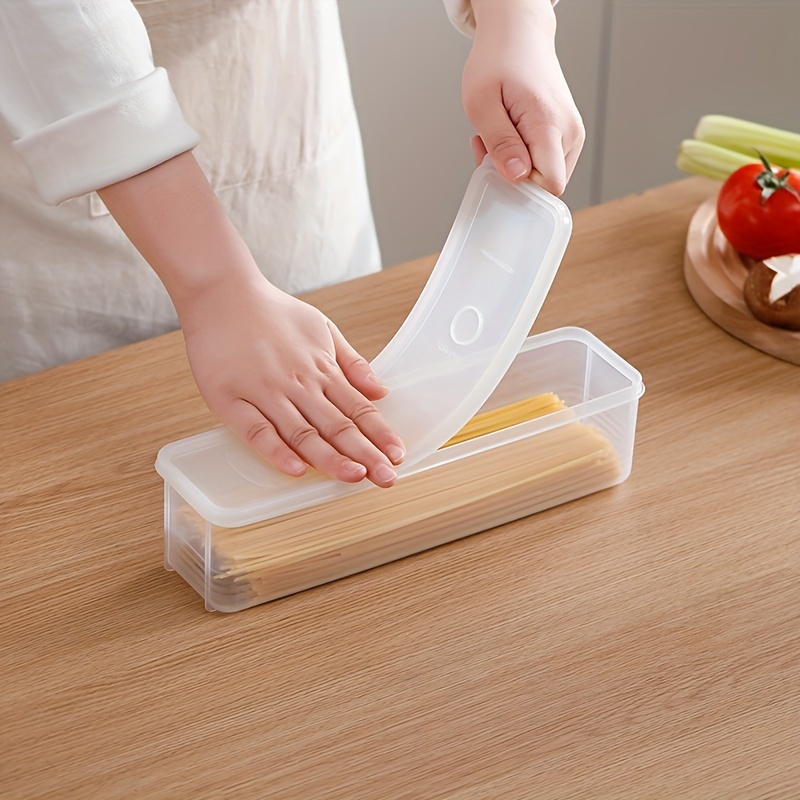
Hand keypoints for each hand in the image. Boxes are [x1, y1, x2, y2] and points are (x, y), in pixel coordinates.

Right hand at [98, 152, 404, 487]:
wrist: (222, 291)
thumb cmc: (271, 312)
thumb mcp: (322, 327)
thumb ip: (351, 363)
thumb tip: (381, 391)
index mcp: (321, 369)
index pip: (357, 408)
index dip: (379, 434)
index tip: (397, 455)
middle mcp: (298, 383)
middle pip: (336, 425)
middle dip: (365, 454)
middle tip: (387, 477)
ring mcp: (265, 392)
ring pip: (302, 432)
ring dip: (330, 457)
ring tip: (354, 476)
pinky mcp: (231, 400)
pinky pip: (257, 431)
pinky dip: (277, 451)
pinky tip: (296, 469)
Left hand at [462, 0, 583, 195]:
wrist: (519, 33)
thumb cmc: (499, 60)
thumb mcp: (482, 104)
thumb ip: (500, 144)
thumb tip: (517, 177)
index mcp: (549, 124)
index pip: (550, 185)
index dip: (521, 189)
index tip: (497, 170)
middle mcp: (569, 132)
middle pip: (545, 184)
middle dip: (513, 177)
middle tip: (488, 148)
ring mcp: (572, 134)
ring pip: (544, 176)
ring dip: (515, 166)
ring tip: (498, 136)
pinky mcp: (568, 134)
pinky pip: (545, 163)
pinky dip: (523, 157)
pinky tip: (509, 135)